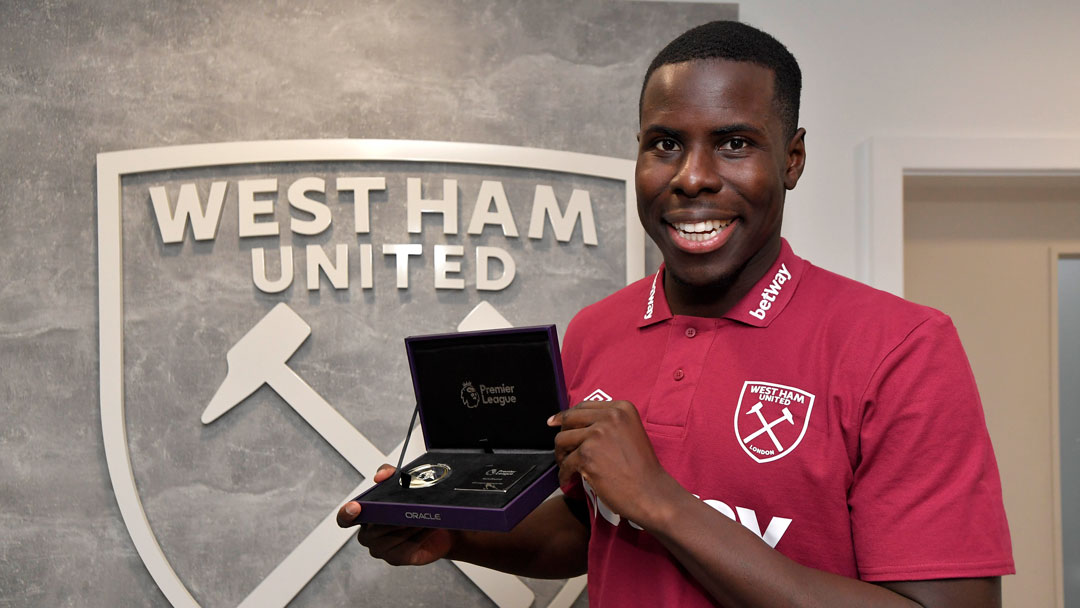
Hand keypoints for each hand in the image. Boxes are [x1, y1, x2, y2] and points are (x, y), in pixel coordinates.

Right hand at [337, 464, 455, 565]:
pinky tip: (426, 528)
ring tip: (423, 517)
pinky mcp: (396, 558)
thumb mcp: (403, 482)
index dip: (347, 514)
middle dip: (394, 518)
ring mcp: (380, 549)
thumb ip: (389, 473)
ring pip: (392, 538)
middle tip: (411, 509)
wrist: (439, 525)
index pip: (345, 519)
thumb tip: (380, 476)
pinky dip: (419, 537)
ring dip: (410, 526)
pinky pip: (405, 549)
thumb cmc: (415, 505)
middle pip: (374, 529)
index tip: (355, 507)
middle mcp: (368, 535)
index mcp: (364, 516)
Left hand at [548, 400, 680, 526]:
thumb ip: (607, 424)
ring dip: (561, 455)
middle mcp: (609, 417)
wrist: (651, 493)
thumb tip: (574, 423)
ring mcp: (597, 435)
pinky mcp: (587, 455)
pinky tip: (568, 480)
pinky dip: (564, 473)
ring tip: (566, 466)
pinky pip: (565, 463)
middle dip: (561, 434)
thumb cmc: (642, 469)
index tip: (554, 422)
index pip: (584, 406)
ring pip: (562, 440)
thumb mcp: (630, 432)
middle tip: (561, 449)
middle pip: (569, 419)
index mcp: (621, 408)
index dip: (566, 416)